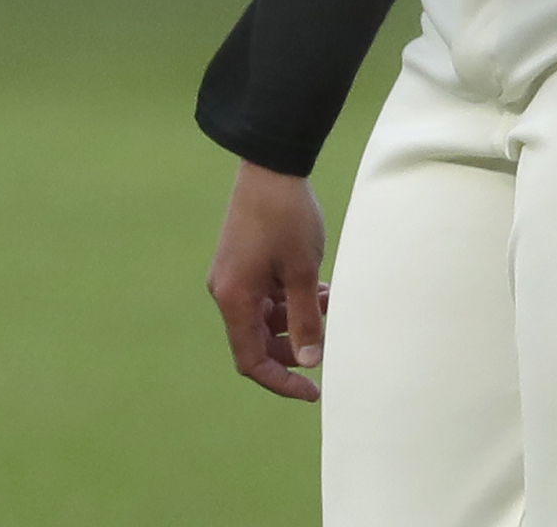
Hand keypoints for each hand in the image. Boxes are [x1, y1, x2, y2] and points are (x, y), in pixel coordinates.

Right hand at [206, 162, 328, 402]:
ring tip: (329, 304)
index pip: (251, 361)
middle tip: (328, 344)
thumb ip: (306, 320)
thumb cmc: (286, 216)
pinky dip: (291, 299)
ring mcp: (234, 276)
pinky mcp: (243, 262)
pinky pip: (266, 295)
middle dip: (294, 348)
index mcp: (234, 299)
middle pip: (258, 342)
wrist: (270, 165)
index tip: (313, 391)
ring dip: (297, 319)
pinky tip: (319, 288)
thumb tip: (311, 362)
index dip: (281, 382)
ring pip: (266, 318)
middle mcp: (227, 291)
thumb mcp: (304, 272)